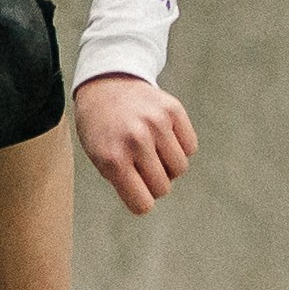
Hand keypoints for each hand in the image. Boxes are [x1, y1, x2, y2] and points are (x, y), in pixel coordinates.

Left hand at [73, 75, 196, 216]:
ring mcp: (156, 122)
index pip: (142, 204)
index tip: (135, 191)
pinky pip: (190, 147)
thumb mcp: (98, 159)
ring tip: (152, 151)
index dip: (140, 202)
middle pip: (163, 188)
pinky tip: (163, 138)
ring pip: (180, 168)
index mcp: (112, 158)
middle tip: (140, 166)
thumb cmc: (101, 130)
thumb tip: (150, 198)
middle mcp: (136, 140)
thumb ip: (122, 182)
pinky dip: (179, 148)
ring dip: (168, 166)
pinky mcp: (173, 109)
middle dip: (153, 183)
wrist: (105, 85)